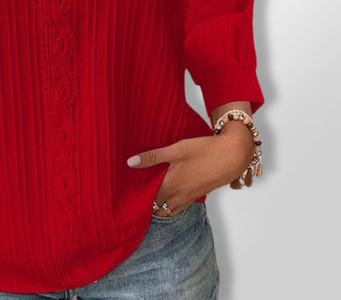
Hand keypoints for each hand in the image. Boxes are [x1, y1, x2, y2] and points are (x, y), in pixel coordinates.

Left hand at [127, 118, 254, 216]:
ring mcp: (190, 197)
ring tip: (149, 198)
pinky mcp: (198, 195)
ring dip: (159, 207)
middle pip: (158, 208)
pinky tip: (169, 194)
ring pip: (170, 211)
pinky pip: (180, 207)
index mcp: (171, 186)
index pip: (148, 200)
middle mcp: (179, 196)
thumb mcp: (175, 150)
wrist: (232, 156)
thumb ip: (152, 157)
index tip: (128, 194)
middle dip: (147, 206)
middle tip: (136, 197)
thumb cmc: (204, 150)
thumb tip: (130, 162)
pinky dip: (171, 206)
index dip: (138, 198)